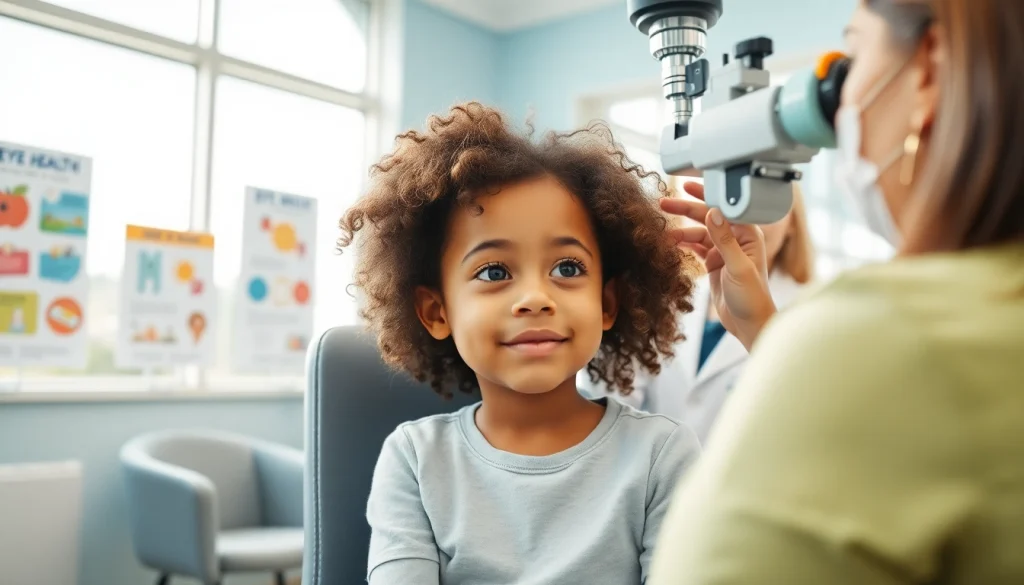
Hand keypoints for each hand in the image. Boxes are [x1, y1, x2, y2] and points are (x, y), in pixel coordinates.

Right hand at [661, 182, 776, 349]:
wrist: (749, 323)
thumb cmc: (752, 297)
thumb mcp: (738, 268)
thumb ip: (725, 241)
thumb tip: (712, 213)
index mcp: (748, 234)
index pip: (724, 208)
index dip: (705, 195)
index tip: (687, 185)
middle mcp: (736, 238)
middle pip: (707, 217)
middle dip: (686, 209)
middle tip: (664, 202)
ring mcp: (723, 250)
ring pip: (698, 232)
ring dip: (681, 229)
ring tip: (662, 230)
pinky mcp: (714, 262)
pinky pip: (695, 246)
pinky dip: (683, 243)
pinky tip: (670, 241)